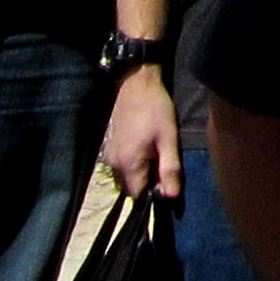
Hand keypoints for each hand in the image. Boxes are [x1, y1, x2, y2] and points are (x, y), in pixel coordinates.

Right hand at [102, 66, 181, 197]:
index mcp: (128, 163)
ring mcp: (108, 155)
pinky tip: (144, 146)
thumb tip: (171, 196)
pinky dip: (132, 164)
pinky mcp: (108, 147)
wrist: (136, 83)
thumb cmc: (155, 109)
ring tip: (153, 151)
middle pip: (130, 188)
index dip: (153, 192)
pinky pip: (120, 166)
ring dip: (139, 173)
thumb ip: (170, 169)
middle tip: (160, 161)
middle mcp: (113, 163)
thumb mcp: (168, 138)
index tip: (165, 178)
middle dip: (146, 182)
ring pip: (125, 178)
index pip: (138, 195)